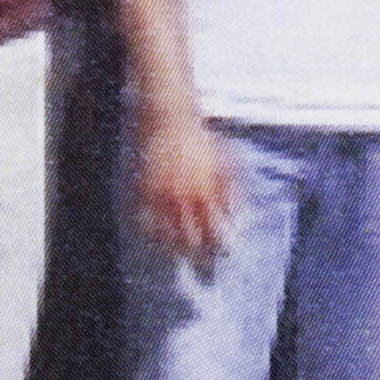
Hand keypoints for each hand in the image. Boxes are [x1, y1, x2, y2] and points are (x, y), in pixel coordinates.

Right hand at [129, 106, 234, 276]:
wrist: (168, 116)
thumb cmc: (199, 138)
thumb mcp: (222, 160)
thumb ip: (229, 189)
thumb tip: (236, 215)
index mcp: (205, 189)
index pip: (214, 227)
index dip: (219, 245)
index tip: (223, 254)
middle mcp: (183, 195)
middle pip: (190, 236)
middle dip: (197, 253)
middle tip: (201, 262)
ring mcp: (160, 193)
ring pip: (166, 233)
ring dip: (174, 248)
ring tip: (179, 255)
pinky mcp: (143, 189)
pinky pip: (144, 219)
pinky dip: (150, 232)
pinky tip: (156, 239)